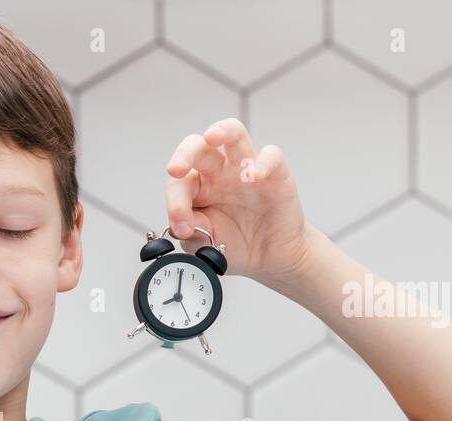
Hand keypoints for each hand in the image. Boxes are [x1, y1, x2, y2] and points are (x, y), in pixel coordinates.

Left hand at [165, 118, 313, 287]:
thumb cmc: (234, 244)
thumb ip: (191, 232)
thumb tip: (184, 224)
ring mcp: (247, 170)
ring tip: (212, 136)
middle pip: (198, 147)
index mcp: (198, 187)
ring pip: (234, 134)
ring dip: (222, 130)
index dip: (176, 202)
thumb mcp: (204, 245)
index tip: (182, 227)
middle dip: (184, 154)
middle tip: (175, 169)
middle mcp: (219, 173)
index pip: (180, 182)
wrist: (268, 259)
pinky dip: (264, 162)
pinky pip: (272, 157)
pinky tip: (256, 176)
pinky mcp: (276, 175)